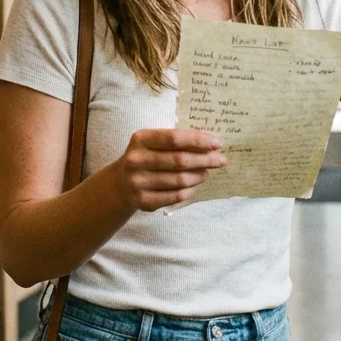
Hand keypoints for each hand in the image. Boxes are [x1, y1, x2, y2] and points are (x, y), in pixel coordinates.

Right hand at [107, 129, 226, 211]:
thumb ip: (180, 141)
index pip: (174, 138)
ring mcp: (138, 182)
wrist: (119, 184)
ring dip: (199, 176)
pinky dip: (189, 191)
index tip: (217, 143)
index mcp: (140, 139)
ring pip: (180, 180)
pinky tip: (194, 185)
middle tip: (221, 160)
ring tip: (206, 172)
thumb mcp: (155, 143)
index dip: (198, 141)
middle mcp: (136, 160)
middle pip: (179, 160)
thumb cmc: (146, 157)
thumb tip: (212, 144)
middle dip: (205, 160)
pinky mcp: (142, 201)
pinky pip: (175, 196)